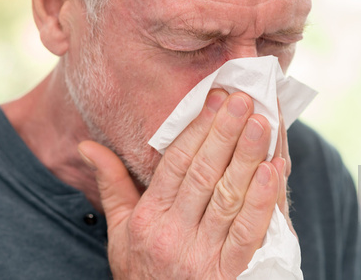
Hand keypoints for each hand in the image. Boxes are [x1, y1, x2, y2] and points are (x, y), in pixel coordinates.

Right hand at [78, 89, 287, 278]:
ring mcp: (203, 255)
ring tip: (262, 123)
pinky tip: (274, 170)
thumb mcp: (121, 230)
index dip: (197, 130)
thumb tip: (86, 146)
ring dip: (247, 157)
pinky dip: (262, 200)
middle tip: (243, 99)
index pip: (176, 165)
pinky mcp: (230, 273)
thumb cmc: (143, 271)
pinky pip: (249, 232)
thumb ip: (112, 184)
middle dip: (225, 133)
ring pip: (229, 198)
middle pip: (203, 175)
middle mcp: (175, 234)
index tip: (215, 98)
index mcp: (150, 218)